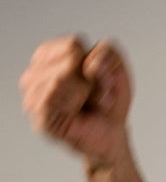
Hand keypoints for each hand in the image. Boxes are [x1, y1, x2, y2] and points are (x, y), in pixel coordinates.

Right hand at [20, 35, 133, 171]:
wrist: (112, 136)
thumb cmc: (108, 101)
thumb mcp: (117, 69)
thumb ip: (109, 53)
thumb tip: (91, 65)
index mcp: (48, 55)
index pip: (73, 45)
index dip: (95, 64)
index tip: (97, 80)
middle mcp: (34, 73)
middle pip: (70, 60)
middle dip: (92, 81)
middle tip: (93, 97)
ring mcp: (33, 96)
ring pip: (60, 78)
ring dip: (85, 95)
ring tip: (87, 106)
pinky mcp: (38, 118)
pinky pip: (53, 99)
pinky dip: (74, 106)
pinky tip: (77, 114)